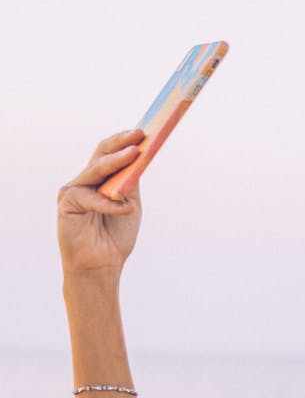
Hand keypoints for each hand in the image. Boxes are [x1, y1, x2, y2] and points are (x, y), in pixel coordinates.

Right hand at [57, 130, 145, 274]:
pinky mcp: (67, 204)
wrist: (100, 267)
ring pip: (96, 170)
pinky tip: (125, 208)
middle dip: (121, 143)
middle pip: (101, 155)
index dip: (125, 140)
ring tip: (135, 154)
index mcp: (100, 180)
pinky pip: (91, 198)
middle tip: (140, 134)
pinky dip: (110, 204)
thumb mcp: (130, 204)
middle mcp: (85, 181)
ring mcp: (73, 190)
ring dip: (117, 162)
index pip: (110, 153)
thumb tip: (141, 155)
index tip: (145, 131)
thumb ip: (131, 182)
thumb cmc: (115, 237)